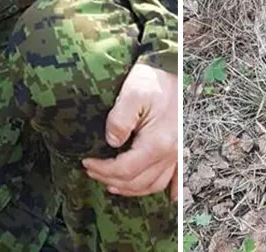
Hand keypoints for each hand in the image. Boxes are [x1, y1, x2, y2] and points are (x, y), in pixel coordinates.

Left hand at [82, 62, 178, 200]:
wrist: (172, 66)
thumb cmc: (152, 78)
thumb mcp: (132, 93)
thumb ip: (120, 120)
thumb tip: (112, 143)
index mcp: (157, 142)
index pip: (125, 169)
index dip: (103, 170)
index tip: (86, 163)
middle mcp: (170, 152)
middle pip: (138, 181)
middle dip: (111, 179)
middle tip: (92, 172)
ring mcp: (177, 152)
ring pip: (154, 184)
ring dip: (132, 188)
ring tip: (113, 184)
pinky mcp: (179, 147)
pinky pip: (177, 177)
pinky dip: (173, 190)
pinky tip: (170, 199)